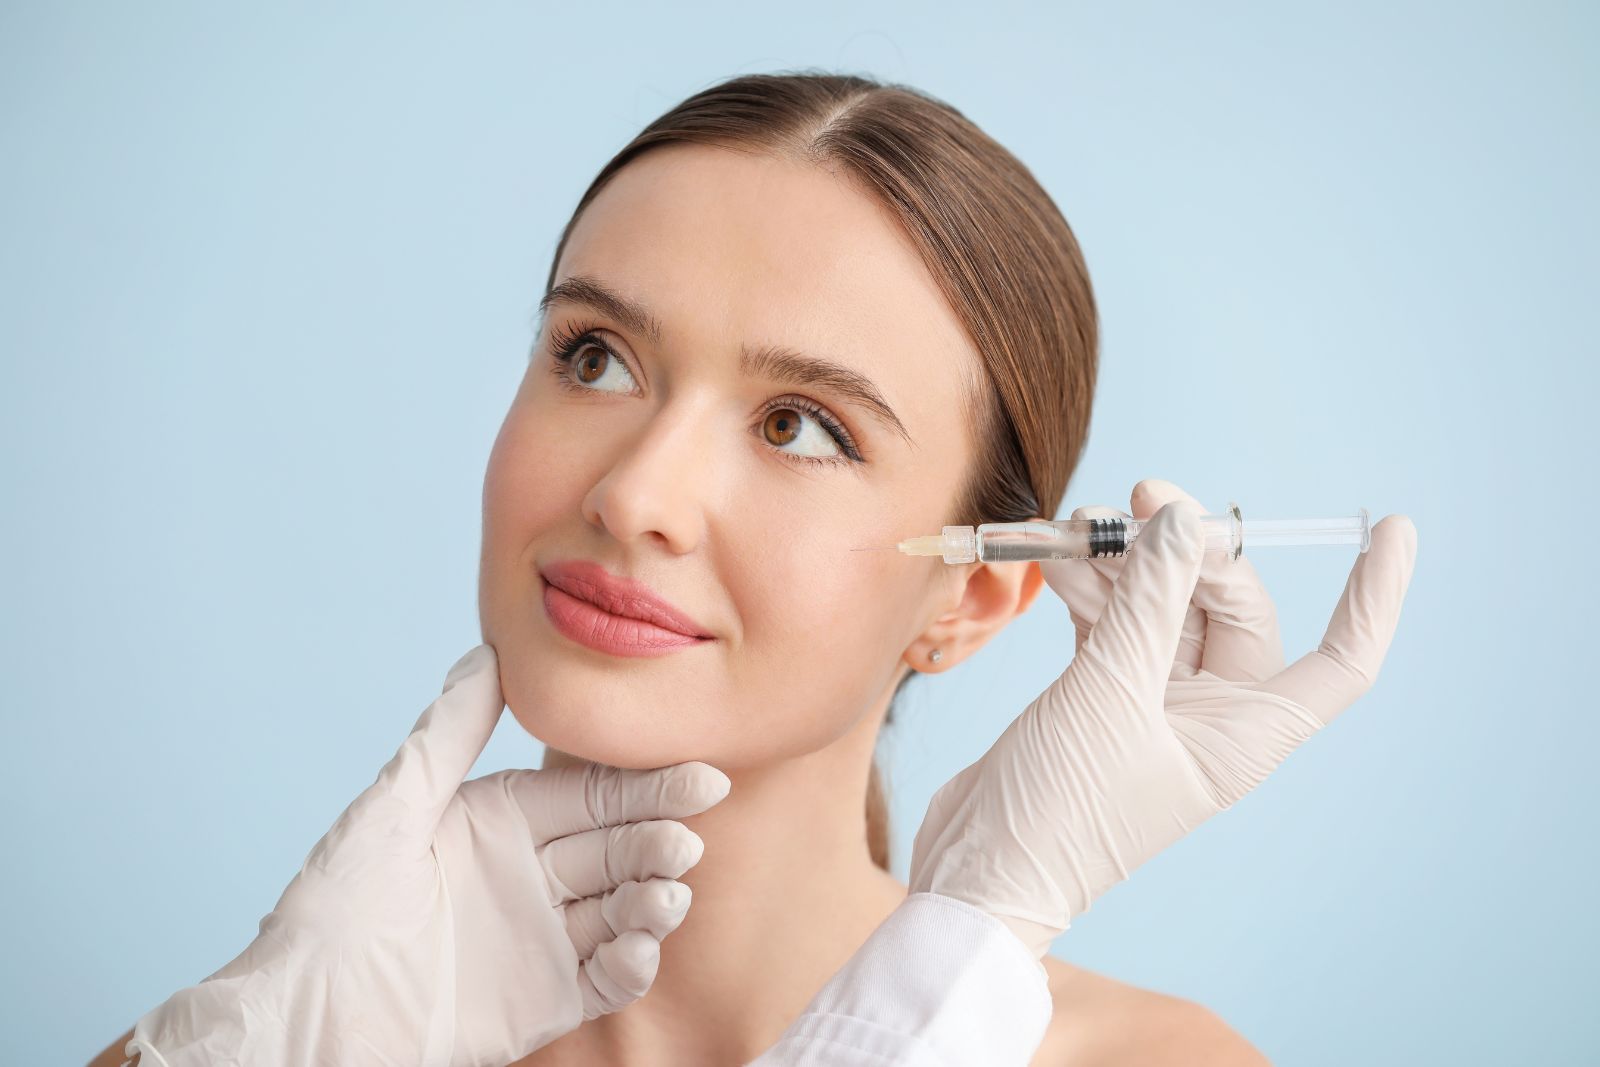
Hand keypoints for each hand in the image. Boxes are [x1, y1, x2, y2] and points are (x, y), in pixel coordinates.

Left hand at [126, 644, 730, 1066]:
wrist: (304, 1018)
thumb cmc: (334, 908)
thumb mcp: (393, 808)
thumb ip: (451, 731)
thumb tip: (492, 650)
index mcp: (502, 821)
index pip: (592, 796)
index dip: (647, 786)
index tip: (702, 775)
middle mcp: (529, 874)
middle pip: (617, 849)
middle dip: (657, 842)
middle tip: (687, 841)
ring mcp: (540, 938)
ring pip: (622, 909)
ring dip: (653, 900)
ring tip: (665, 897)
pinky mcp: (545, 1000)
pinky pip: (606, 977)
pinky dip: (632, 962)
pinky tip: (637, 948)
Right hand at [909, 479, 1416, 957]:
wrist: (980, 869)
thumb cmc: (1061, 810)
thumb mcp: (1109, 694)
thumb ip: (1148, 602)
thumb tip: (1183, 520)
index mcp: (1247, 734)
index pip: (1342, 661)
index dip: (1373, 597)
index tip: (1393, 528)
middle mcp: (1212, 714)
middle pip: (1232, 606)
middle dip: (1192, 549)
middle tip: (1142, 501)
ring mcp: (1154, 700)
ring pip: (1164, 604)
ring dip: (1126, 559)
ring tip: (1080, 524)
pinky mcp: (1100, 689)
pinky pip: (1113, 617)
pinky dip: (1089, 585)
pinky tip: (1055, 556)